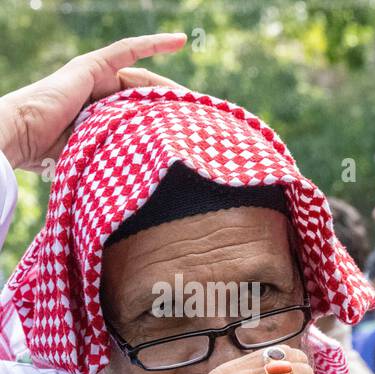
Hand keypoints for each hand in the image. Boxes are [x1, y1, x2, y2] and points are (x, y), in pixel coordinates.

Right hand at [0, 34, 186, 171]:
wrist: (23, 139)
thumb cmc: (55, 159)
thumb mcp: (103, 160)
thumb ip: (126, 159)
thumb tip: (159, 184)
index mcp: (104, 121)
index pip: (145, 117)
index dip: (170, 124)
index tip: (196, 137)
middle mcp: (100, 96)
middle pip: (147, 98)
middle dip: (176, 110)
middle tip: (205, 121)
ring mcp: (96, 79)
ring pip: (143, 81)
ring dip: (170, 91)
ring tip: (197, 101)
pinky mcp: (93, 66)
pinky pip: (128, 50)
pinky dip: (153, 44)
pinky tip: (179, 41)